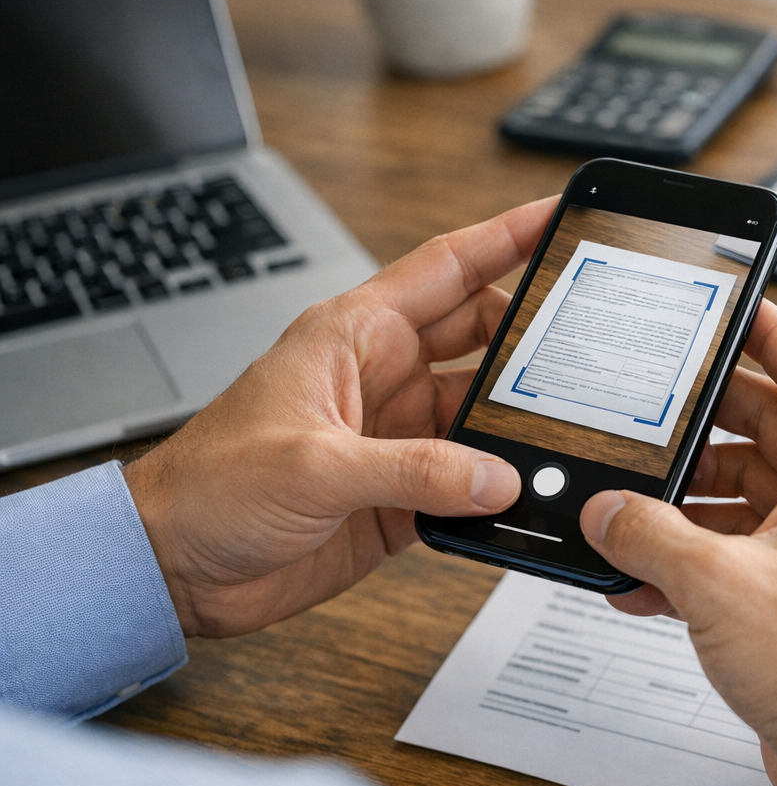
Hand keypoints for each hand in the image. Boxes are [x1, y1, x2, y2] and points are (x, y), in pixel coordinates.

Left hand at [124, 198, 556, 637]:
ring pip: (485, 414)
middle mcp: (383, 378)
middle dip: (536, 336)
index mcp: (355, 336)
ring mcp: (398, 437)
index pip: (449, 268)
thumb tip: (497, 476)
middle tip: (596, 336)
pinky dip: (502, 490)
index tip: (561, 218)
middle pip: (484, 338)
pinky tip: (527, 494)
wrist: (173, 567)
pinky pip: (471, 482)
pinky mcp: (403, 495)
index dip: (508, 236)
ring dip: (522, 423)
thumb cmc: (209, 488)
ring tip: (572, 425)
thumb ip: (415, 470)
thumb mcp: (313, 466)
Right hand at [578, 301, 776, 785]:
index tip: (735, 309)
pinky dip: (709, 565)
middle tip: (657, 416)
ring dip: (699, 509)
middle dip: (711, 428)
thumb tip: (611, 512)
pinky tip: (652, 587)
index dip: (772, 332)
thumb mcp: (717, 584)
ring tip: (637, 515)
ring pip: (764, 504)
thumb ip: (650, 536)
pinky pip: (760, 564)